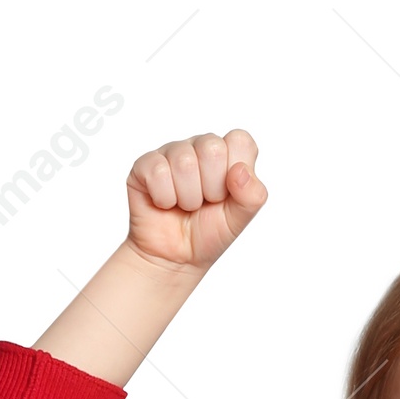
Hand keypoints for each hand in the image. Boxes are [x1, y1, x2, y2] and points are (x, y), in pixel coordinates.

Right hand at [125, 130, 267, 272]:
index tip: (228, 194)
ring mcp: (172, 152)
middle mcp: (199, 147)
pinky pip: (158, 172)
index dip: (236, 172)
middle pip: (212, 148)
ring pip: (184, 162)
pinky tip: (165, 204)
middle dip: (211, 188)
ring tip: (185, 206)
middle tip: (205, 203)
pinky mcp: (146, 164)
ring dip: (188, 198)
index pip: (240, 140)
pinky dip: (165, 199)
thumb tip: (240, 170)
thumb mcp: (239, 220)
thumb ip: (252, 196)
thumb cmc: (207, 233)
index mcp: (227, 154)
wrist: (176, 258)